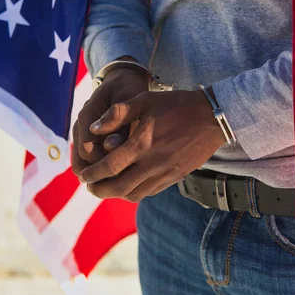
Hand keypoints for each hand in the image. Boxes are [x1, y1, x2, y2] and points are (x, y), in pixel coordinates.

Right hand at [71, 67, 148, 177]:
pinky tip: (118, 175)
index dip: (103, 163)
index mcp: (88, 114)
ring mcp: (81, 133)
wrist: (122, 82)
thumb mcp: (129, 99)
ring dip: (98, 175)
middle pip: (81, 162)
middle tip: (124, 180)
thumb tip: (109, 146)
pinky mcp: (86, 139)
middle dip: (101, 174)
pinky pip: (87, 161)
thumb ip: (120, 122)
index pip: (87, 149)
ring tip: (121, 181)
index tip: (125, 169)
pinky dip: (99, 170)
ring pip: (82, 165)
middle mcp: (80, 126)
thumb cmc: (128, 90)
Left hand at [79, 89, 226, 201]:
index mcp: (141, 143)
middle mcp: (152, 163)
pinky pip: (149, 192)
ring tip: (106, 188)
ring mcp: (165, 173)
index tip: (82, 175)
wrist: (212, 117)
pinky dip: (134, 193)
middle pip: (119, 188)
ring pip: (134, 194)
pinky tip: (128, 185)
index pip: (109, 167)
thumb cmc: (176, 105)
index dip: (92, 174)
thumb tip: (93, 129)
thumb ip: (117, 114)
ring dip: (116, 194)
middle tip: (90, 187)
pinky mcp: (174, 177)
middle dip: (100, 190)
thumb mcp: (144, 100)